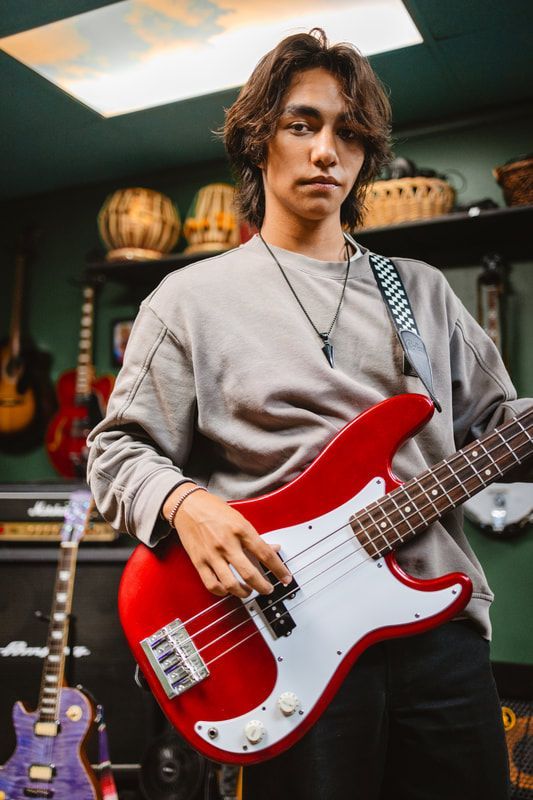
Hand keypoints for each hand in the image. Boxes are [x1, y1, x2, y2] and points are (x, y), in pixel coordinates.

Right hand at [163, 485, 291, 598]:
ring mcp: (212, 554)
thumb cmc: (214, 509)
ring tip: (249, 591)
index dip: (278, 569)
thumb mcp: (240, 518)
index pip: (265, 554)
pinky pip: (212, 584)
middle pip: (249, 573)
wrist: (188, 505)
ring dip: (244, 592)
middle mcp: (227, 543)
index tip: (285, 578)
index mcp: (240, 529)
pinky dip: (223, 592)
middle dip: (263, 586)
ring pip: (231, 584)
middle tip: (268, 589)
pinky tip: (228, 590)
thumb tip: (274, 548)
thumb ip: (256, 537)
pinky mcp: (199, 561)